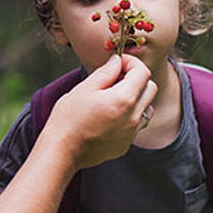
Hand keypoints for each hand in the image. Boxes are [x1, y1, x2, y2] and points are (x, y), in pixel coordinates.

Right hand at [41, 55, 156, 170]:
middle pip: (151, 88)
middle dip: (136, 79)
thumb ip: (105, 72)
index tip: (118, 63)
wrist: (62, 151)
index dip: (131, 62)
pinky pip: (137, 124)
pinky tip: (109, 116)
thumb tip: (117, 61)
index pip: (142, 72)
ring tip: (113, 98)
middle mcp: (133, 117)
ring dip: (136, 98)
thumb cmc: (68, 119)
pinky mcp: (126, 144)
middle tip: (115, 79)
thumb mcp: (84, 89)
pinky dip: (130, 115)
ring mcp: (132, 133)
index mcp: (123, 99)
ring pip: (147, 106)